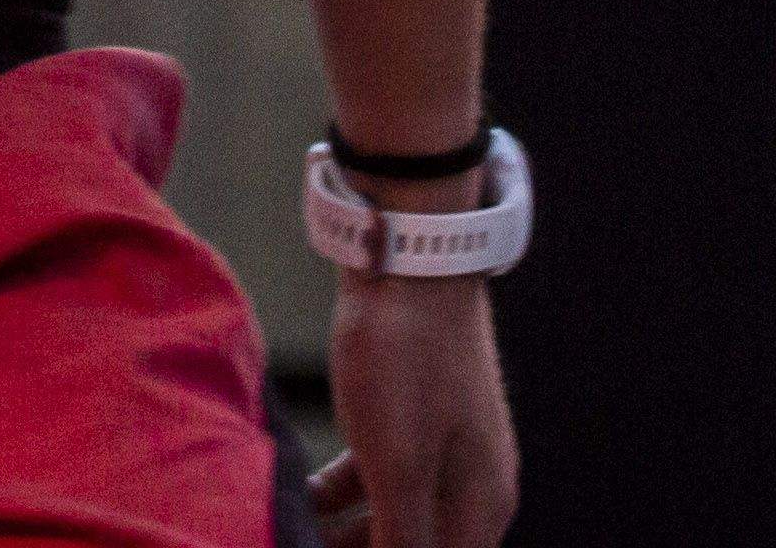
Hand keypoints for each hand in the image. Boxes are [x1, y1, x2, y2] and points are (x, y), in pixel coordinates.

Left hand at [312, 271, 518, 547]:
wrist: (409, 257)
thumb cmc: (407, 362)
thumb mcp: (398, 465)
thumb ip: (403, 539)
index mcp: (482, 509)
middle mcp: (474, 488)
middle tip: (300, 547)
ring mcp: (446, 451)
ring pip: (391, 518)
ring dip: (343, 535)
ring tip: (293, 532)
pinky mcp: (415, 420)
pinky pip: (379, 479)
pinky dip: (342, 496)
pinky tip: (302, 495)